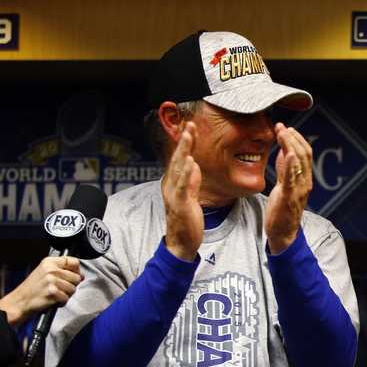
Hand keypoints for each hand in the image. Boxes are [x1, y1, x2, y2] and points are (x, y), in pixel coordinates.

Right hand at [0, 256, 82, 325]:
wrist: (19, 302)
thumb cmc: (32, 289)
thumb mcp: (45, 273)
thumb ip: (62, 271)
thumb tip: (81, 275)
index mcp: (49, 262)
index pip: (74, 262)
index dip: (77, 271)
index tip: (74, 276)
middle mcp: (51, 270)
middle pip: (76, 277)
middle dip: (71, 286)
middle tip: (59, 289)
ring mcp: (52, 281)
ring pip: (73, 289)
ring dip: (66, 295)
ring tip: (54, 295)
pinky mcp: (52, 292)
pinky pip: (66, 298)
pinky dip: (61, 302)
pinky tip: (52, 300)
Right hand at [161, 122, 202, 260]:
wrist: (182, 242)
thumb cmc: (187, 219)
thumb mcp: (191, 196)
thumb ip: (192, 181)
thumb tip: (194, 166)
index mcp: (174, 182)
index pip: (181, 158)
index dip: (186, 143)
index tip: (192, 127)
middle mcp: (171, 185)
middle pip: (178, 158)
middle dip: (184, 141)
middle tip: (190, 124)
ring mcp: (174, 193)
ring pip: (178, 167)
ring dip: (184, 150)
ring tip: (189, 134)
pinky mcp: (180, 203)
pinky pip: (183, 185)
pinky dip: (187, 173)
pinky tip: (191, 161)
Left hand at [265, 122, 312, 254]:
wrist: (283, 234)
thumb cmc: (283, 210)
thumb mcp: (284, 185)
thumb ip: (285, 170)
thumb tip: (283, 151)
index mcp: (304, 179)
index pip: (305, 153)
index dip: (296, 139)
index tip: (285, 128)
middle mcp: (305, 182)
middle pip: (304, 154)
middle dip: (293, 138)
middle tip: (281, 126)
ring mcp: (298, 190)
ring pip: (299, 162)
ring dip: (290, 144)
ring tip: (282, 132)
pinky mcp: (289, 197)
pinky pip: (291, 178)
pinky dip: (290, 164)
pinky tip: (286, 152)